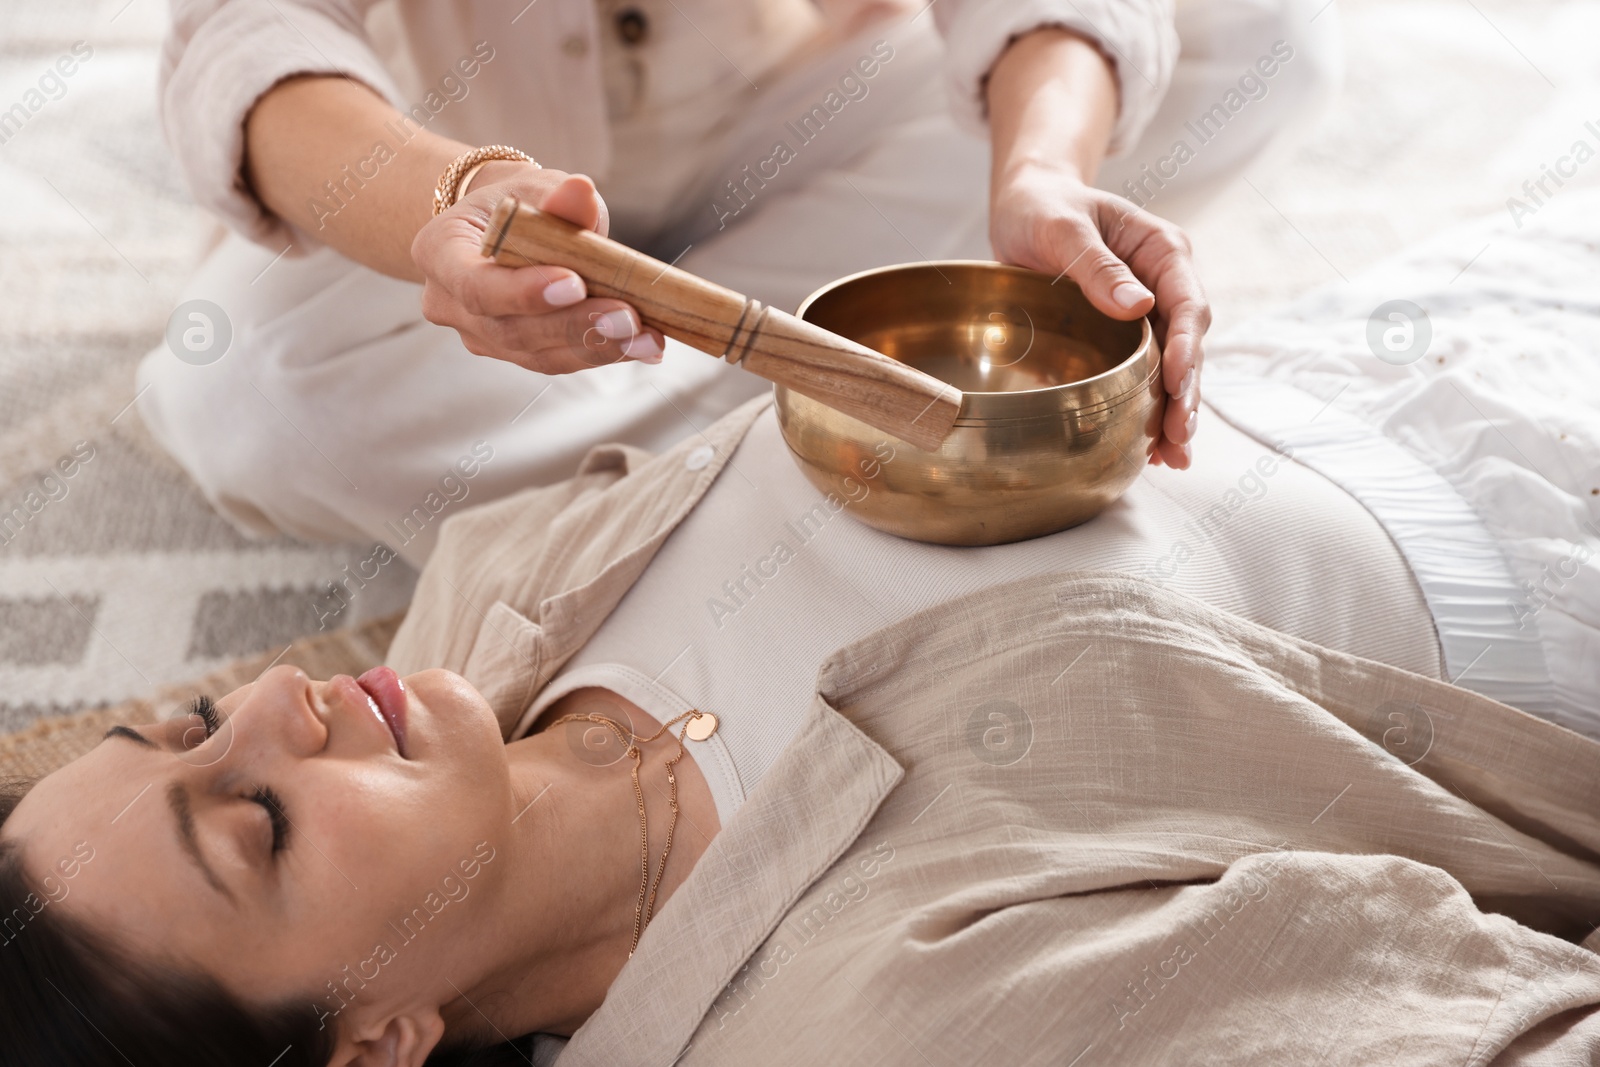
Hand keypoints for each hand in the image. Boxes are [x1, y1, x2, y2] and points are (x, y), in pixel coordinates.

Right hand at [411, 166, 664, 372]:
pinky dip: (602, 352)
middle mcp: (450, 303)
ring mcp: (480, 336)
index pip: (475, 284)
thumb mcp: (535, 187)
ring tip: (647, 337)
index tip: (575, 283)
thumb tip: (582, 192)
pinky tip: (644, 345)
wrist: (505, 226)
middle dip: (575, 326)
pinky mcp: (514, 353)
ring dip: (598, 348)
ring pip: (538, 355)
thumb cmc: (518, 203)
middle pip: (511, 329)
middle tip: (629, 318)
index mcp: (439, 252)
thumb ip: (557, 197)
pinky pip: (557, 359)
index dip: (523, 292)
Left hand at [990, 162, 1210, 467]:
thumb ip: (1097, 265)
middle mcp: (1164, 283)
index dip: (1185, 348)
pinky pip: (1145, 374)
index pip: (1186, 304)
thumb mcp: (1062, 228)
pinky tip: (1152, 450)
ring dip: (1174, 411)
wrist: (1026, 207)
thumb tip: (1139, 306)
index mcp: (1161, 250)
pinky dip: (1150, 409)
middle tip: (1179, 437)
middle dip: (1185, 392)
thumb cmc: (1044, 208)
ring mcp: (1148, 312)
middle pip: (1186, 344)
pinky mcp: (1125, 335)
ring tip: (1173, 457)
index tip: (1177, 383)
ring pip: (1171, 367)